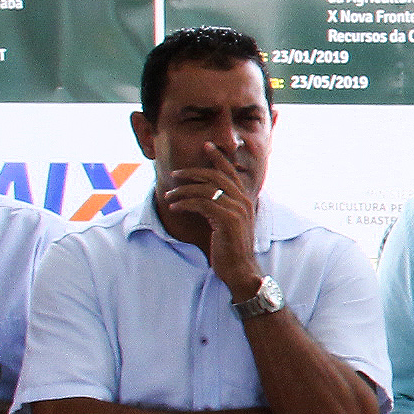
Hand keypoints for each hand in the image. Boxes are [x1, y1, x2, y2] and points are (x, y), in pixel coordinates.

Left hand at [158, 165, 264, 296]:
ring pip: (205, 190)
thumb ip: (222, 206)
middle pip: (215, 176)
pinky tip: (174, 207)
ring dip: (183, 191)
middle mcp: (242, 201)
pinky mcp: (227, 220)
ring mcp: (236, 210)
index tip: (207, 145)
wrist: (240, 269)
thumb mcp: (228, 222)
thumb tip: (206, 196)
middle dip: (192, 172)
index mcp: (244, 199)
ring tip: (169, 196)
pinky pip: (201, 204)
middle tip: (174, 174)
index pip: (230, 172)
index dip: (218, 157)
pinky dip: (185, 203)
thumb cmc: (231, 248)